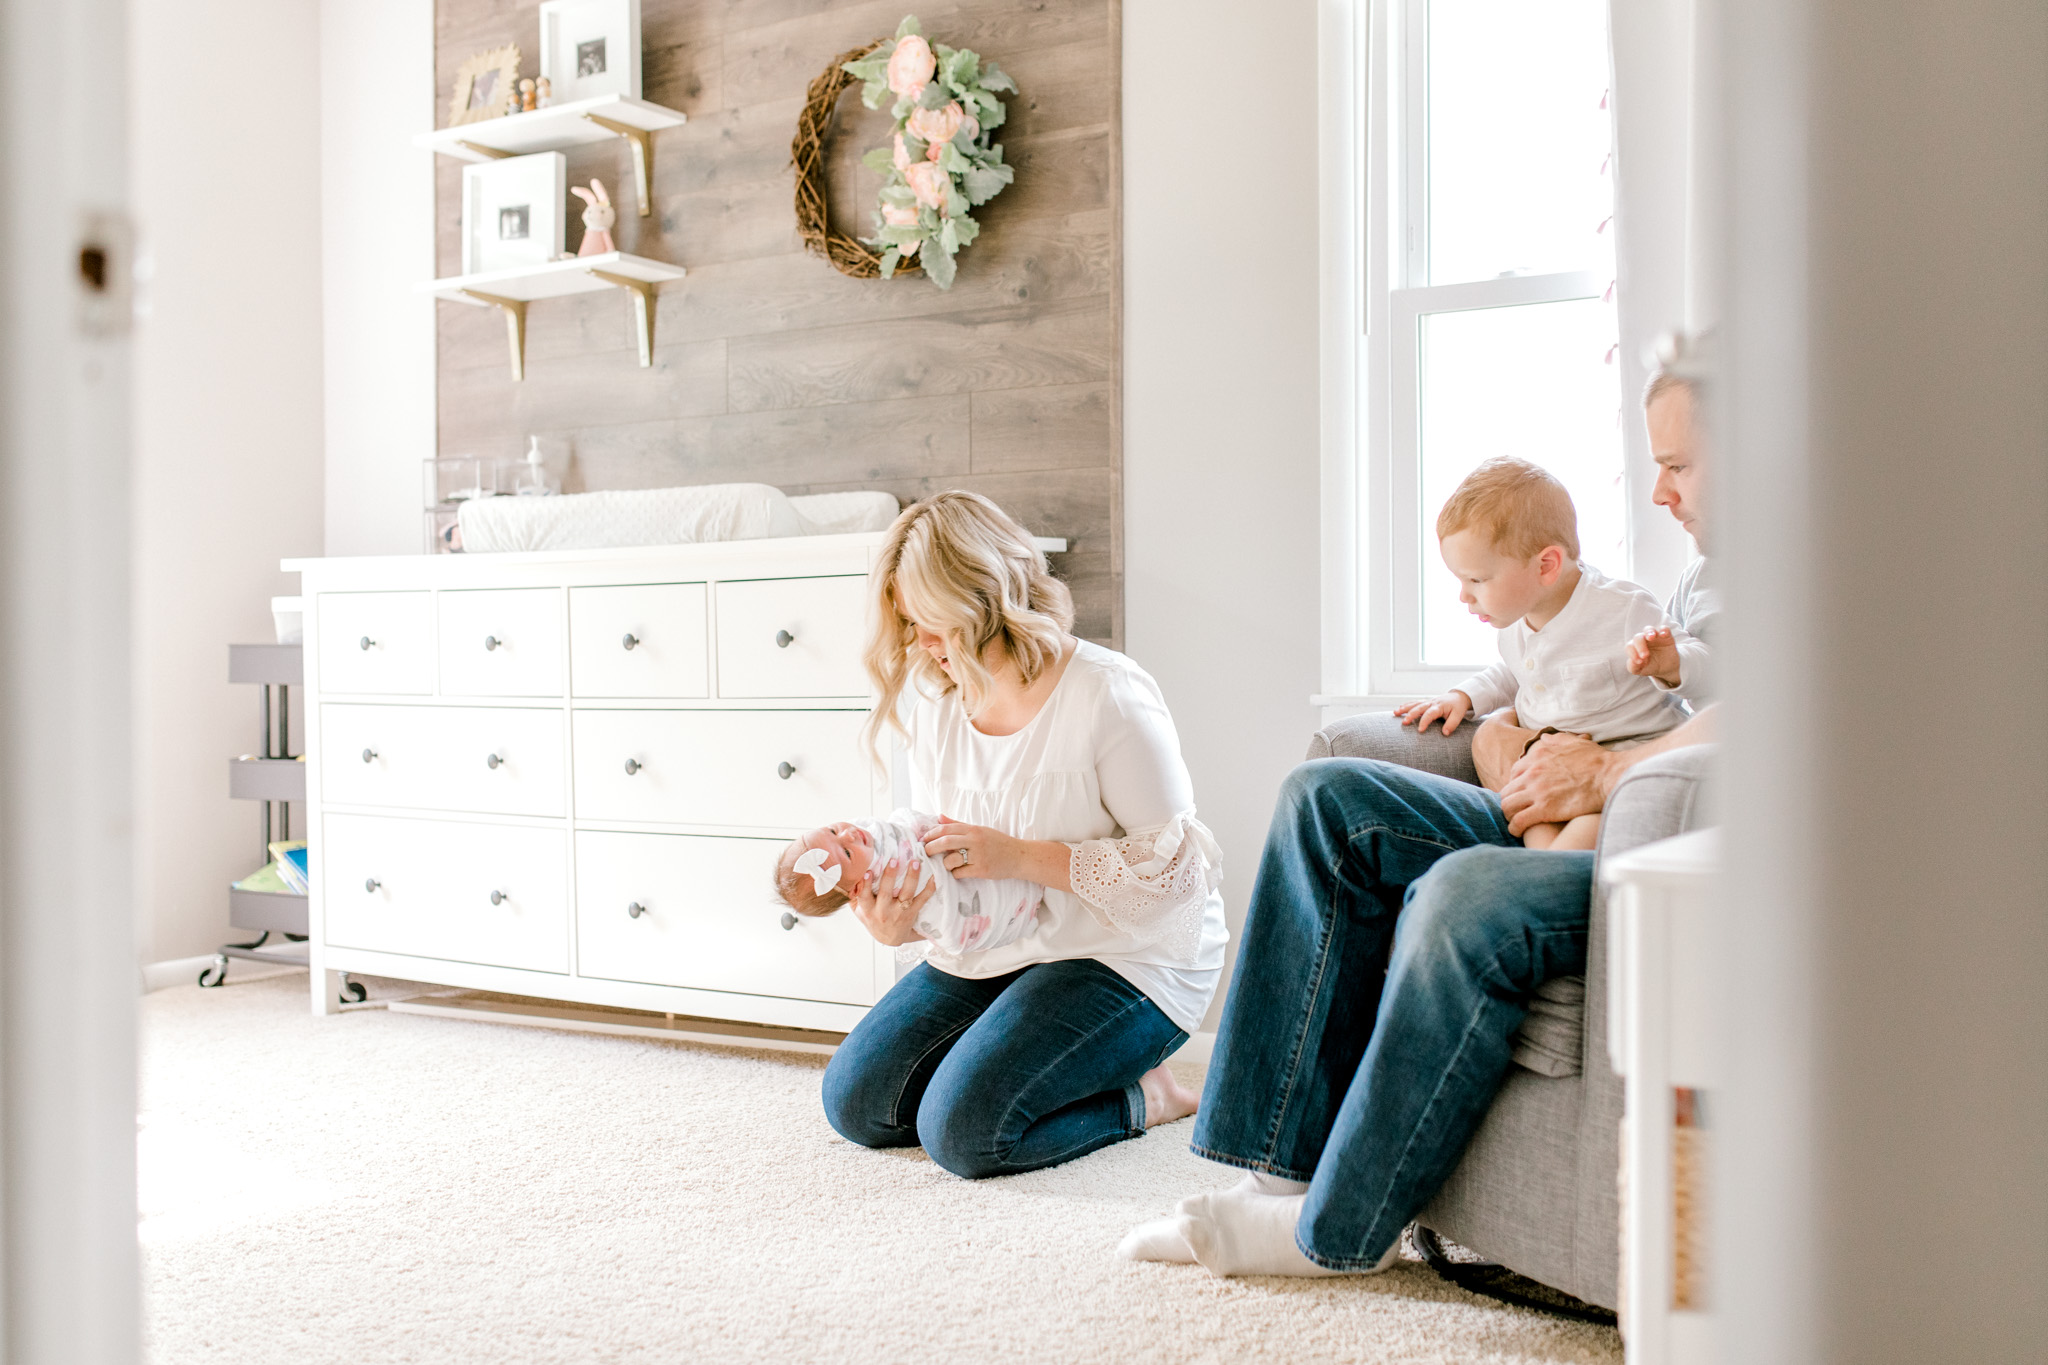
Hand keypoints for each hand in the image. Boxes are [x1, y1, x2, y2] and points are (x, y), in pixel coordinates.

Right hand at [848, 853, 932, 946]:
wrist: (889, 938)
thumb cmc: (873, 919)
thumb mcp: (859, 911)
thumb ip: (854, 895)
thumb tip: (850, 874)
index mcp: (868, 910)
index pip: (864, 896)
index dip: (865, 884)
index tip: (868, 871)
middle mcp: (883, 912)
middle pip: (886, 893)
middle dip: (890, 876)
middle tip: (894, 860)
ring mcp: (899, 912)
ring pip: (906, 894)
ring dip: (911, 878)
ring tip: (914, 863)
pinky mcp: (912, 913)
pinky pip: (922, 900)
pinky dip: (929, 889)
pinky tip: (934, 877)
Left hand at [921, 819, 1026, 880]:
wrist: (1019, 856)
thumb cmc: (998, 842)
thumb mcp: (979, 830)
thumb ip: (958, 824)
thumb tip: (939, 817)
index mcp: (973, 829)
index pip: (946, 829)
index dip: (931, 834)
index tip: (924, 840)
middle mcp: (975, 840)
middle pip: (945, 842)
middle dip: (931, 848)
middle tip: (925, 853)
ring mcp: (979, 855)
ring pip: (951, 860)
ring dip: (944, 864)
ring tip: (945, 864)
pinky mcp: (982, 870)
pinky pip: (960, 873)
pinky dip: (955, 873)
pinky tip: (959, 872)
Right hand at [1394, 690, 1472, 735]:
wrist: (1458, 696)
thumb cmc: (1457, 707)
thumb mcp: (1458, 715)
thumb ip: (1452, 724)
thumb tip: (1445, 733)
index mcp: (1439, 706)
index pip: (1430, 714)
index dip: (1424, 722)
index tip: (1420, 730)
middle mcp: (1431, 703)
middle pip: (1419, 708)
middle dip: (1411, 715)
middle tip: (1404, 722)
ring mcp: (1427, 702)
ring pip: (1414, 704)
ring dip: (1405, 708)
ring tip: (1395, 713)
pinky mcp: (1425, 702)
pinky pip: (1414, 703)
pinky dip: (1406, 705)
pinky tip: (1399, 709)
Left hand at [1498, 731, 1624, 835]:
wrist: (1610, 775)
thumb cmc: (1597, 760)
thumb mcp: (1574, 742)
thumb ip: (1556, 740)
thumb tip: (1544, 738)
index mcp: (1537, 757)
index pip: (1514, 773)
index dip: (1516, 785)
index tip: (1522, 794)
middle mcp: (1532, 773)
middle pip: (1506, 790)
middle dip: (1510, 801)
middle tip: (1517, 811)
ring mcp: (1536, 791)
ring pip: (1507, 806)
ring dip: (1509, 815)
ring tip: (1516, 822)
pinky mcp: (1544, 809)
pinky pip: (1518, 821)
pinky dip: (1515, 827)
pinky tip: (1519, 831)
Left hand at [1627, 626, 1682, 687]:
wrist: (1666, 668)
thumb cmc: (1650, 666)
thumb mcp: (1640, 670)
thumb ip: (1633, 667)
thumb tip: (1632, 661)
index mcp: (1634, 647)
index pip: (1629, 646)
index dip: (1632, 653)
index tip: (1639, 662)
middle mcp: (1643, 640)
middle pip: (1638, 637)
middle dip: (1640, 645)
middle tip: (1645, 655)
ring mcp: (1655, 637)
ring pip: (1649, 629)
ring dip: (1649, 632)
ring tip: (1650, 638)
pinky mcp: (1666, 636)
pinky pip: (1664, 629)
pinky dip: (1664, 630)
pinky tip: (1663, 635)